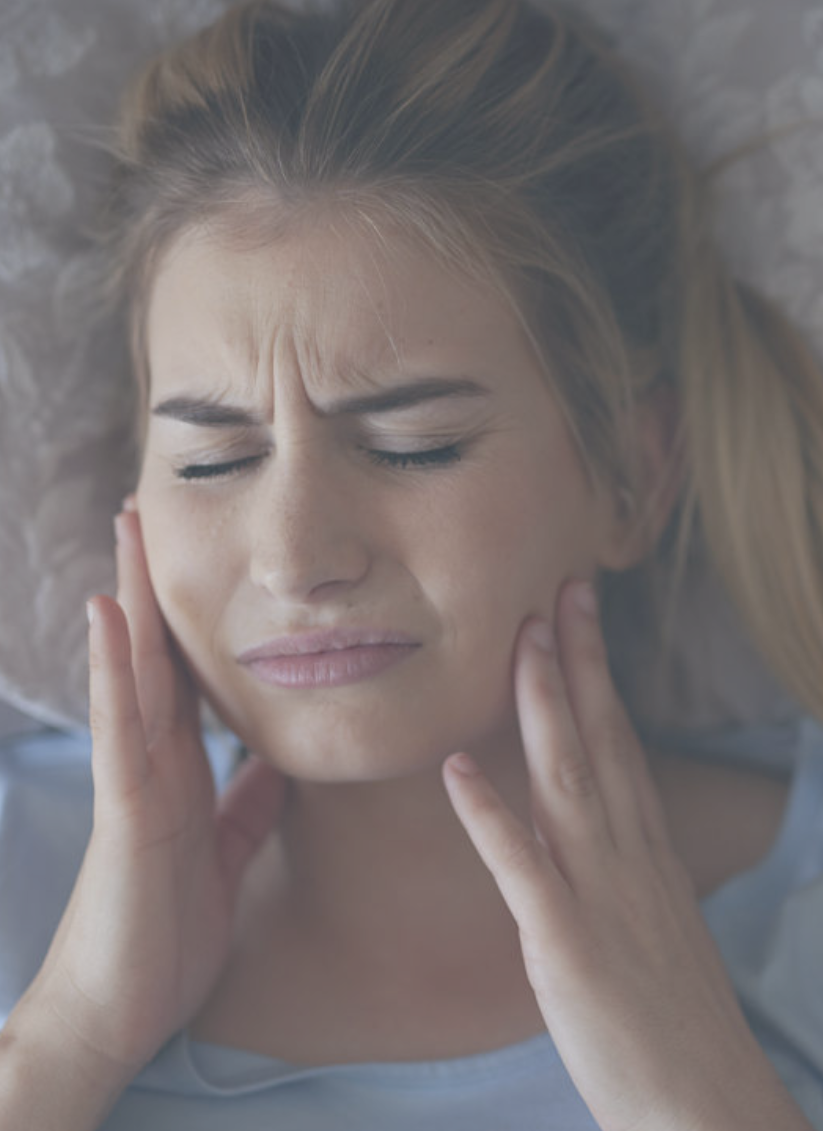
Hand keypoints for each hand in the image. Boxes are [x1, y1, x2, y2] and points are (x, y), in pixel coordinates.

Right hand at [23, 501, 284, 1085]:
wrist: (120, 1011)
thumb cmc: (165, 934)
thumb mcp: (224, 856)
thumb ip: (246, 807)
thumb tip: (277, 764)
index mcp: (180, 772)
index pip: (186, 679)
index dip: (192, 620)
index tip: (201, 562)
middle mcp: (153, 762)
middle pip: (157, 657)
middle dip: (156, 586)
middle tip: (152, 512)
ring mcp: (133, 780)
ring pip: (134, 673)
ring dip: (131, 600)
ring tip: (128, 531)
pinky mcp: (124, 810)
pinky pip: (122, 728)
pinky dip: (116, 669)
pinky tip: (111, 614)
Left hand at [443, 579, 806, 1130]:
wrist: (705, 1107)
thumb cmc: (671, 1020)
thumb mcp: (653, 922)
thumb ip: (620, 867)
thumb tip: (595, 828)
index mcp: (645, 851)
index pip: (620, 741)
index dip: (598, 674)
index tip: (580, 615)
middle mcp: (627, 857)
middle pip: (600, 740)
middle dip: (578, 661)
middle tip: (559, 588)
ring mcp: (599, 895)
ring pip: (568, 780)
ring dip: (543, 706)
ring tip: (519, 641)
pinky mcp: (565, 945)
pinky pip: (522, 868)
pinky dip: (489, 816)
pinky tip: (456, 769)